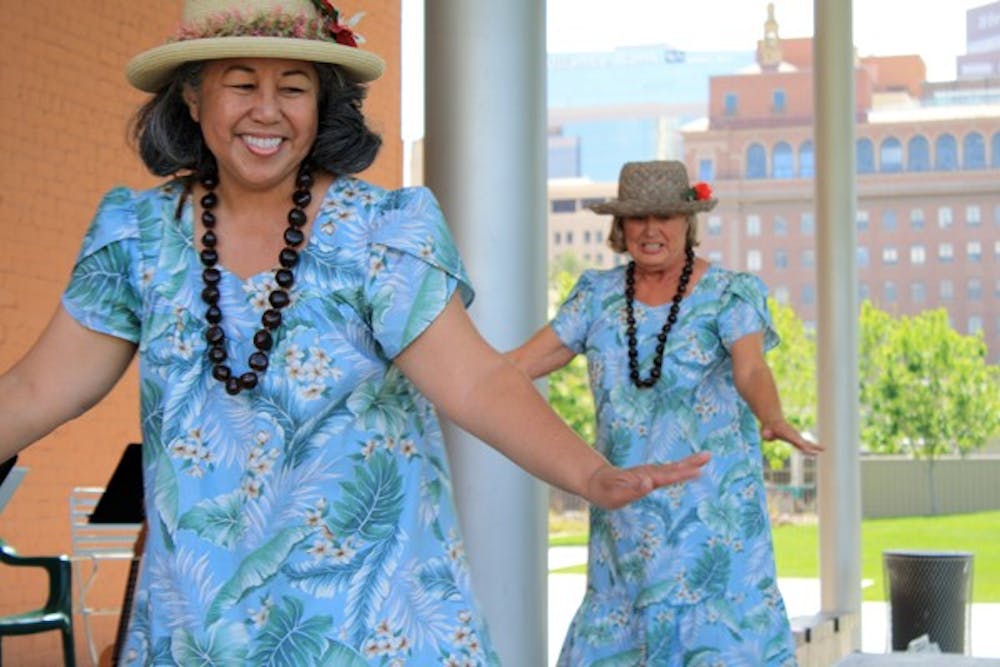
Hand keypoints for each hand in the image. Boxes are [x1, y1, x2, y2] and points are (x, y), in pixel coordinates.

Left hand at [584, 452, 709, 509]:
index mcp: (644, 479)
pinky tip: (692, 467)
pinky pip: (670, 472)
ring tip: (706, 457)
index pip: (666, 477)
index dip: (681, 474)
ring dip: (690, 463)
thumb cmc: (606, 491)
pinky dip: (683, 468)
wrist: (597, 482)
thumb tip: (648, 482)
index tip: (696, 471)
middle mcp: (650, 474)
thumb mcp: (615, 495)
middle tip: (708, 456)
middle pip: (674, 468)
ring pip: (673, 468)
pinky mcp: (651, 477)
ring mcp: (651, 474)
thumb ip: (632, 490)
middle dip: (691, 463)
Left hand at [761, 420, 823, 454]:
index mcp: (787, 434)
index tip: (807, 449)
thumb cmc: (768, 427)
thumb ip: (765, 434)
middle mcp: (793, 435)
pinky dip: (812, 446)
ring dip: (815, 446)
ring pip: (807, 442)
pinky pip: (805, 443)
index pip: (795, 441)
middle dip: (812, 447)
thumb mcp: (764, 430)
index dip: (801, 445)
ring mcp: (796, 437)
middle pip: (804, 442)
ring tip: (825, 448)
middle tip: (821, 450)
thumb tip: (766, 435)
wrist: (772, 420)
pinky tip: (819, 449)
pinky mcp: (796, 438)